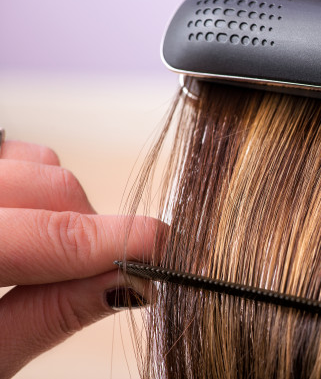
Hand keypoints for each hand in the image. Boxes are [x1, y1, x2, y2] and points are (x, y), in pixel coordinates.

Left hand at [0, 140, 159, 377]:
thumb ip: (50, 314)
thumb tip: (125, 282)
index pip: (41, 234)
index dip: (111, 240)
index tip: (160, 245)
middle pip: (46, 184)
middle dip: (90, 228)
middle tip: (107, 272)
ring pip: (34, 160)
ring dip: (65, 205)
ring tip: (52, 253)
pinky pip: (13, 151)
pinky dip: (37, 185)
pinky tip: (27, 224)